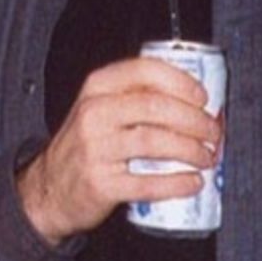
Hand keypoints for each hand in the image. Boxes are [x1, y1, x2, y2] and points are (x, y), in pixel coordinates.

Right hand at [16, 56, 222, 245]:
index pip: (144, 71)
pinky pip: (148, 183)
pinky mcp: (101, 184)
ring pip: (155, 142)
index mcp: (96, 89)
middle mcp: (94, 114)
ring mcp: (96, 149)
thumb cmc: (83, 146)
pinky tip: (193, 182)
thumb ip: (134, 98)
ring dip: (191, 150)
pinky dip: (177, 183)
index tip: (203, 98)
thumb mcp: (97, 109)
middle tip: (213, 132)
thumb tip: (192, 102)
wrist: (48, 189)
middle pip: (156, 107)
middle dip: (195, 120)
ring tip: (206, 156)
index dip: (181, 83)